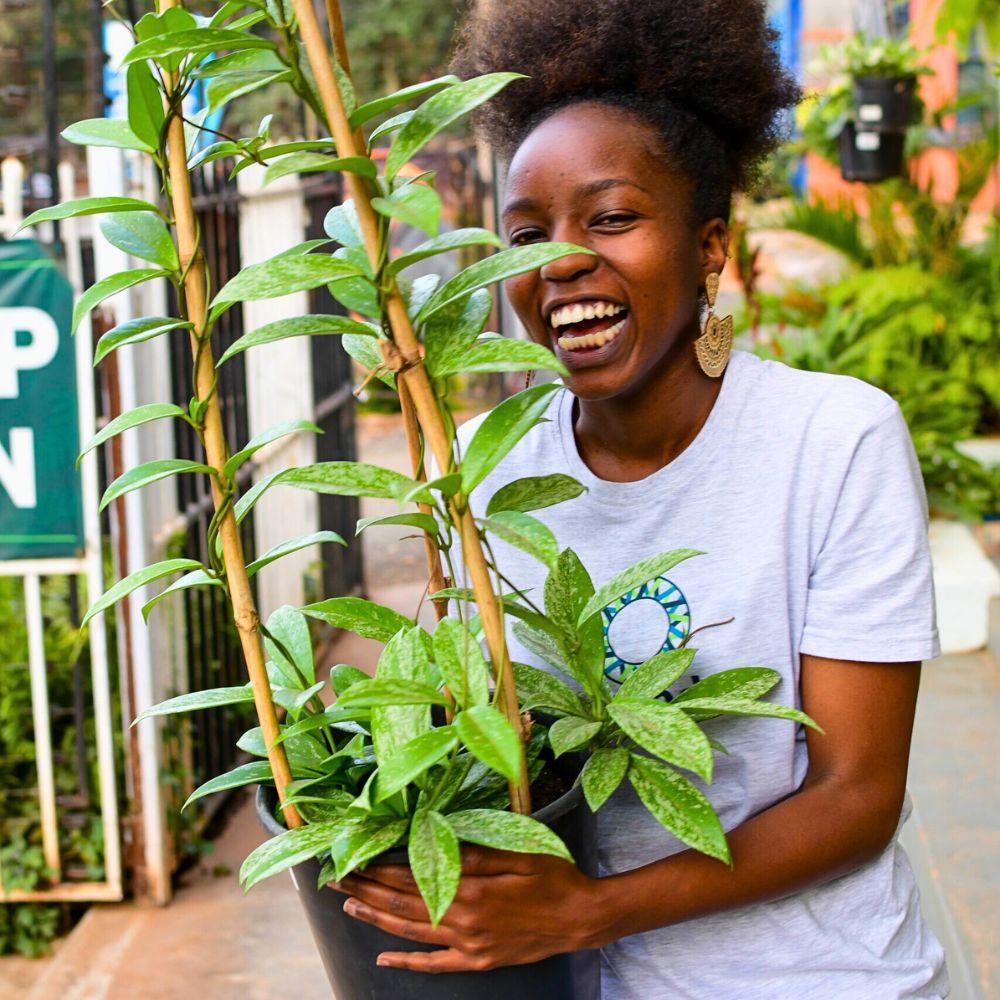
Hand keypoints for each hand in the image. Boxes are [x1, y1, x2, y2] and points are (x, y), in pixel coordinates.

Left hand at [329, 846, 610, 972]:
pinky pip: (436, 964)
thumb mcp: (516, 853)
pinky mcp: (479, 961)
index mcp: (471, 892)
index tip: (353, 859)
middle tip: (336, 880)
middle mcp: (463, 923)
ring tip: (349, 906)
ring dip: (377, 919)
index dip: (379, 871)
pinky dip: (408, 962)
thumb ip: (473, 852)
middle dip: (367, 891)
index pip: (412, 880)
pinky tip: (385, 959)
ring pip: (412, 934)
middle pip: (403, 906)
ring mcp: (470, 947)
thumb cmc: (553, 876)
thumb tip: (433, 840)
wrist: (582, 917)